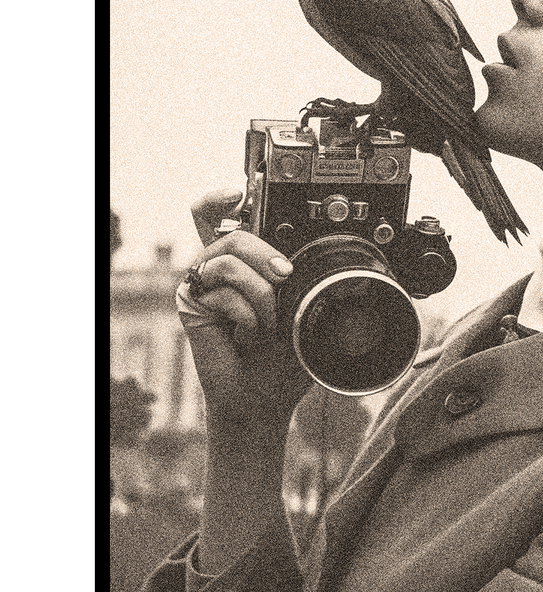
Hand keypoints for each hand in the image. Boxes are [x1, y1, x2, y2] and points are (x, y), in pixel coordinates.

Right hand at [183, 192, 310, 432]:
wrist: (265, 397)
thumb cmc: (284, 356)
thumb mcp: (303, 310)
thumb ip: (301, 279)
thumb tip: (301, 261)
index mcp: (247, 263)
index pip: (222, 217)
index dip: (222, 199)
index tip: (237, 194)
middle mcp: (221, 269)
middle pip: (233, 231)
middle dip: (266, 253)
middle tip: (285, 278)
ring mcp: (205, 285)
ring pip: (229, 258)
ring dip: (261, 294)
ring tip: (267, 323)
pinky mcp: (191, 305)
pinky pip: (221, 291)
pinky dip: (245, 314)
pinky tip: (248, 335)